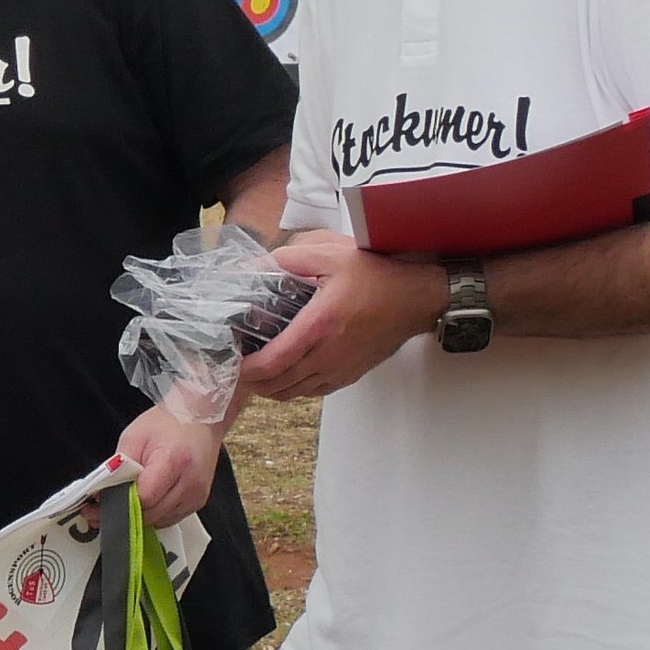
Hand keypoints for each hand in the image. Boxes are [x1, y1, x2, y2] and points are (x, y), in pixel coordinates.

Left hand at [115, 403, 225, 526]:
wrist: (201, 419)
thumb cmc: (168, 423)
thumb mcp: (135, 437)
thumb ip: (118, 467)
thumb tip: (103, 494)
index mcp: (174, 461)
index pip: (144, 498)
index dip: (121, 501)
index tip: (102, 502)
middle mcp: (190, 483)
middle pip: (151, 514)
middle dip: (127, 511)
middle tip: (105, 505)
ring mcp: (196, 495)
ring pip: (159, 521)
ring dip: (141, 515)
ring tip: (128, 498)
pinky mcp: (198, 502)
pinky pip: (169, 518)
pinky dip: (154, 513)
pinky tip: (147, 500)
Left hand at [231, 232, 445, 399]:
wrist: (416, 298)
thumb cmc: (378, 276)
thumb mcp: (330, 255)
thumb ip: (288, 259)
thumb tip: (254, 266)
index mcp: (320, 325)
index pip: (273, 362)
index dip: (248, 370)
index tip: (233, 363)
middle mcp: (329, 354)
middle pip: (279, 384)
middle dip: (253, 382)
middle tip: (238, 370)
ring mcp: (340, 368)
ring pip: (295, 393)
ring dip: (271, 389)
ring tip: (256, 375)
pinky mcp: (350, 375)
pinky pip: (314, 392)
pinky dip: (294, 390)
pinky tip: (286, 376)